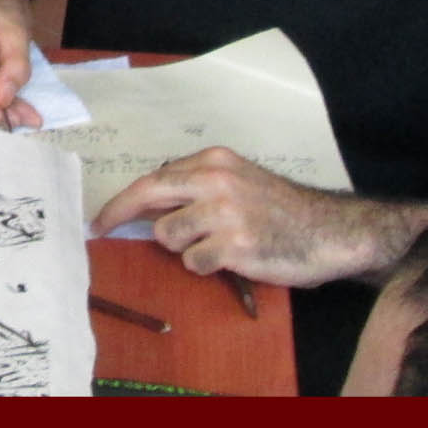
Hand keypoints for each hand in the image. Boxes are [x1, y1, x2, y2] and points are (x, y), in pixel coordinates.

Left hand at [90, 148, 427, 287]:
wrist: (327, 230)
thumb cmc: (281, 209)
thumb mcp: (239, 181)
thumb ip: (198, 187)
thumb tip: (149, 206)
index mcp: (215, 160)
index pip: (155, 177)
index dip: (124, 199)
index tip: (102, 216)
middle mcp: (217, 180)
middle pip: (149, 194)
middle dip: (119, 214)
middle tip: (99, 228)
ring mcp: (225, 212)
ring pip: (169, 236)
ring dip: (185, 248)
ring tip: (216, 246)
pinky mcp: (235, 245)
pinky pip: (194, 263)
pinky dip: (208, 267)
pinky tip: (233, 259)